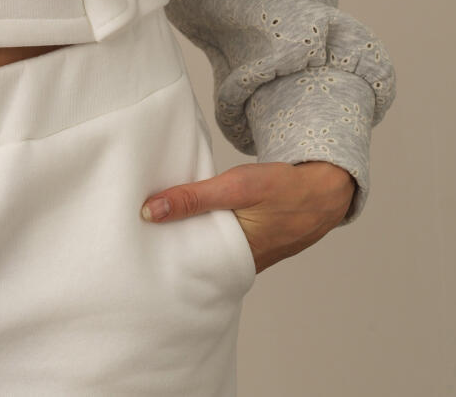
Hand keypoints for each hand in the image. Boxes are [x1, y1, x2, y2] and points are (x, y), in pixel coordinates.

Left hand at [139, 160, 356, 274]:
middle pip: (194, 260)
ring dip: (186, 237)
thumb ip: (194, 197)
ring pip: (206, 250)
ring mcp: (246, 257)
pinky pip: (218, 242)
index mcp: (235, 259)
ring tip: (152, 228)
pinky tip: (184, 219)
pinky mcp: (249, 244)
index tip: (132, 249)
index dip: (161, 258)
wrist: (323, 190)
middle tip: (133, 239)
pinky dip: (202, 231)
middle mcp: (239, 266)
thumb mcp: (235, 187)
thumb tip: (150, 211)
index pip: (187, 267)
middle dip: (169, 250)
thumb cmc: (282, 188)